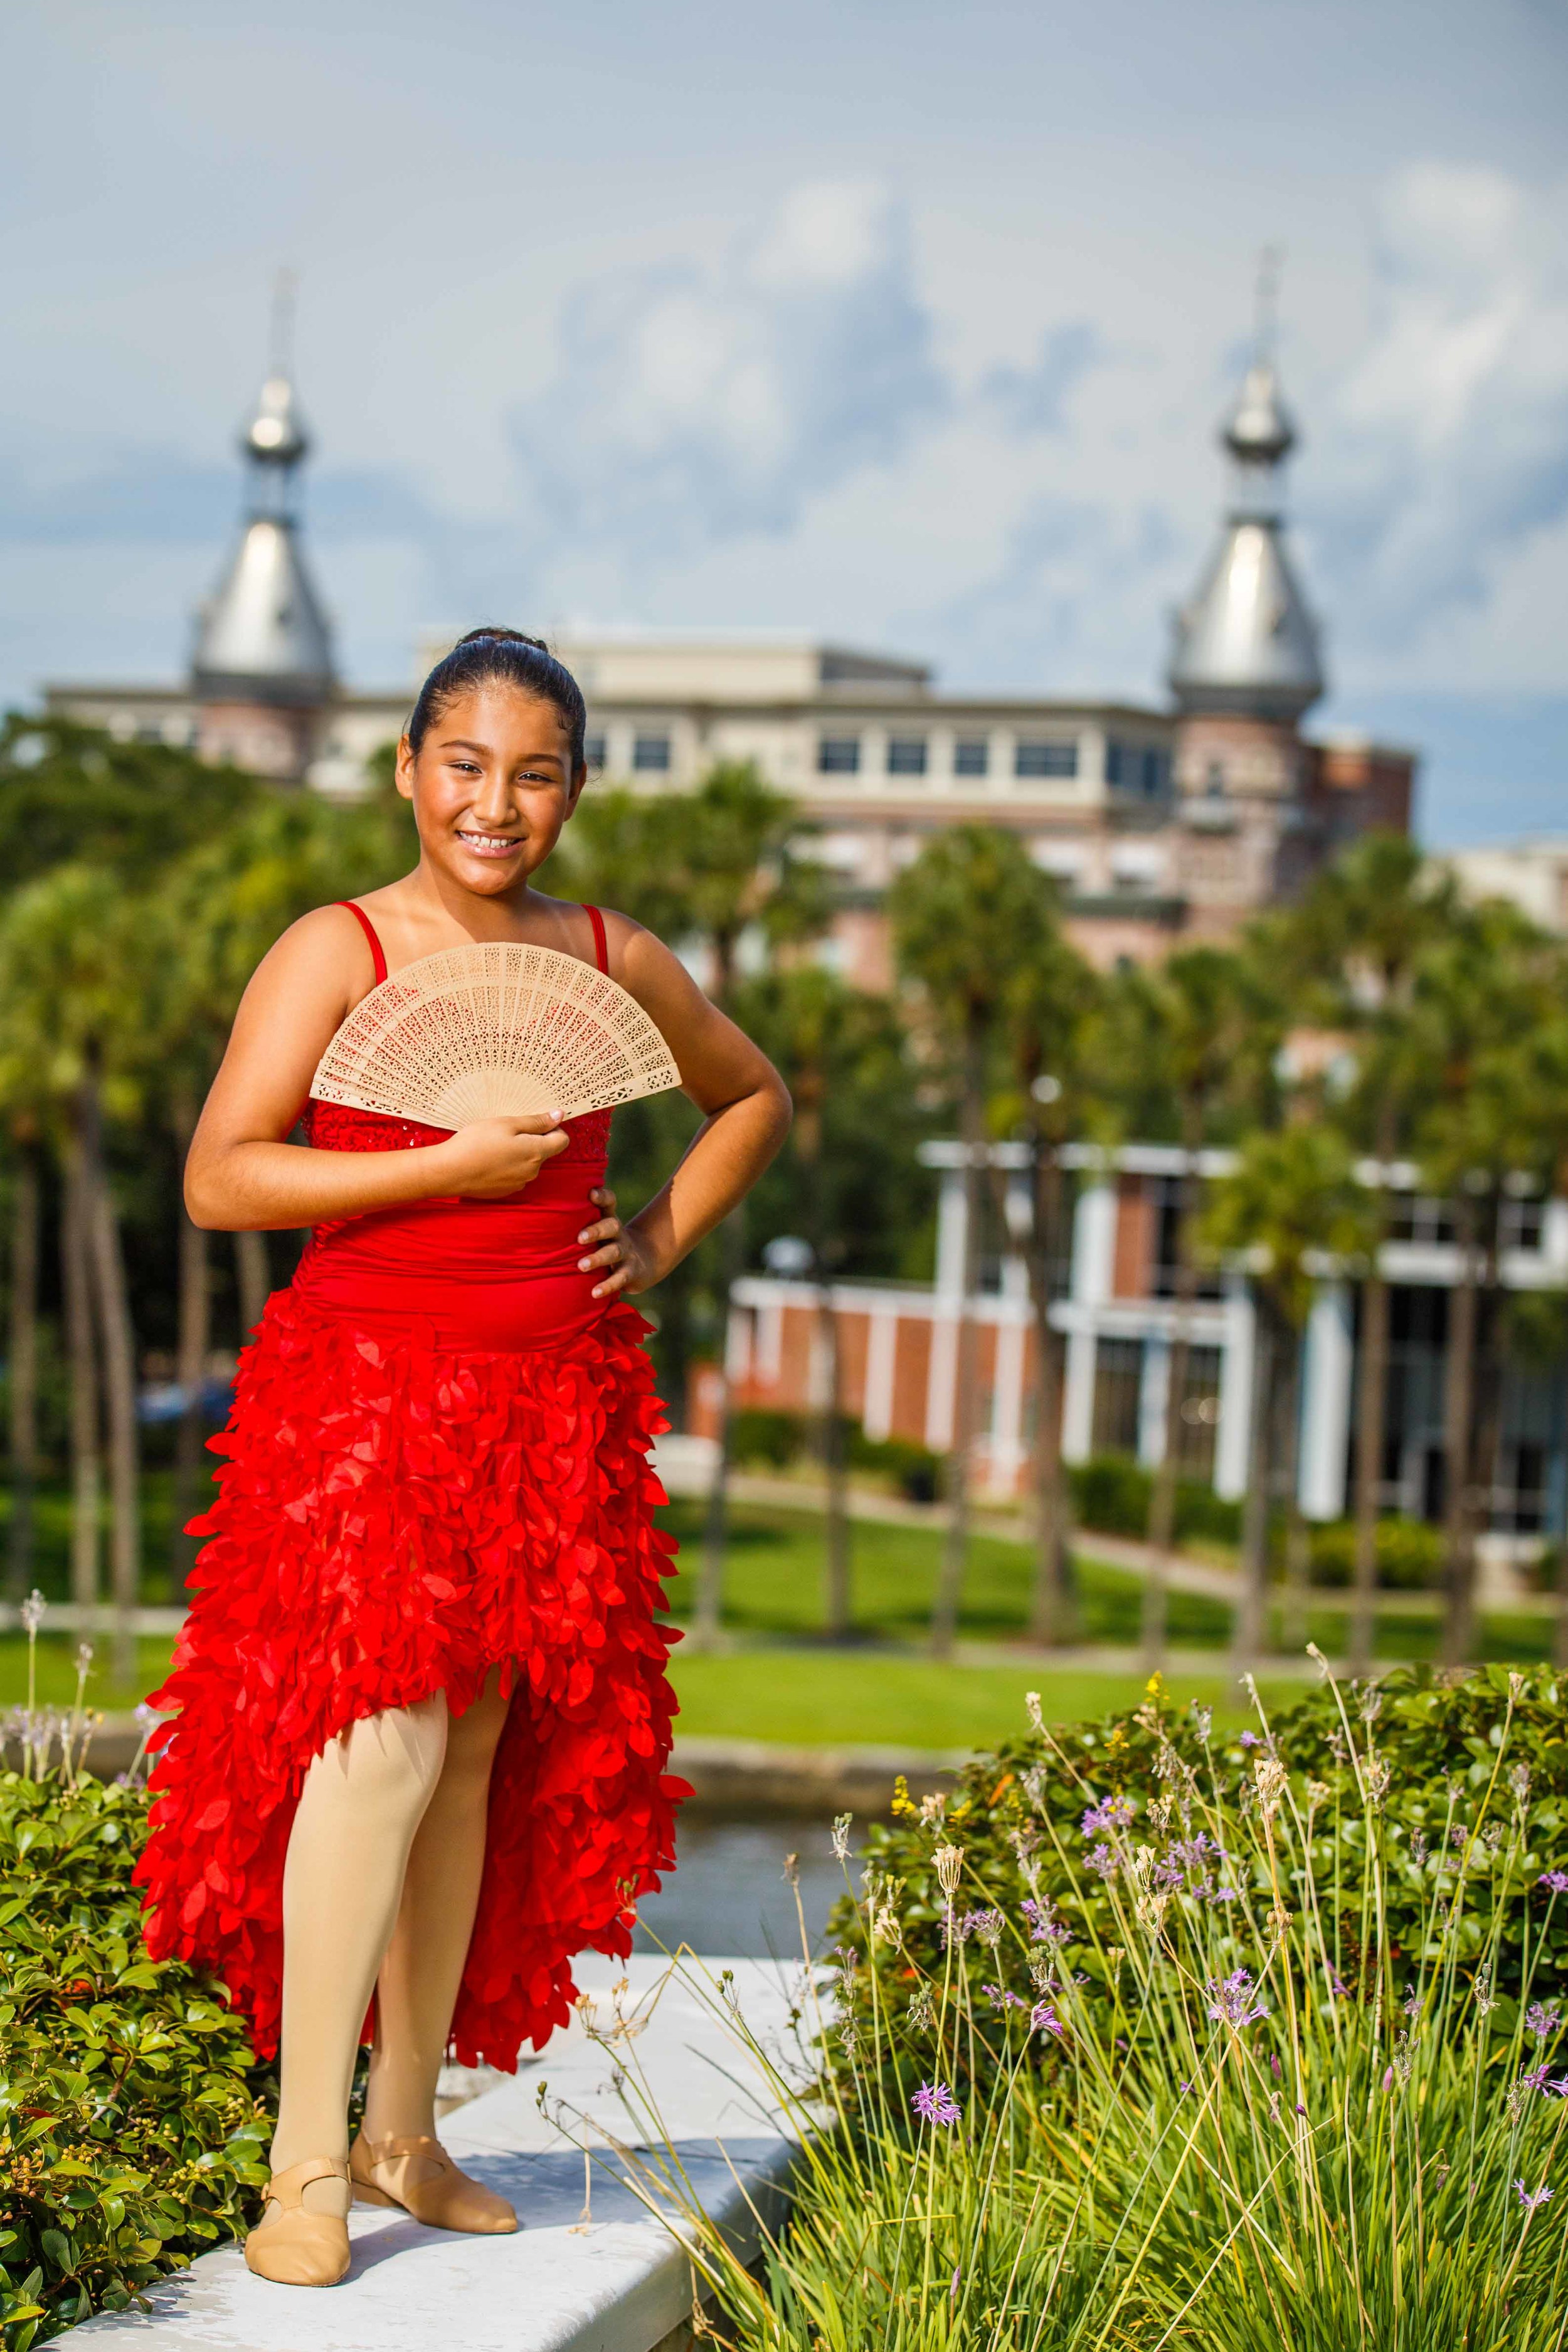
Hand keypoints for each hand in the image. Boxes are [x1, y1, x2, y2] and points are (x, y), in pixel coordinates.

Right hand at [433, 1112, 569, 1198]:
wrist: (449, 1172)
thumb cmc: (476, 1143)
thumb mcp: (507, 1124)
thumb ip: (536, 1122)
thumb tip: (559, 1116)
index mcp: (536, 1153)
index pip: (562, 1140)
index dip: (553, 1128)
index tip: (535, 1121)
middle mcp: (532, 1171)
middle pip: (544, 1151)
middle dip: (532, 1139)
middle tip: (508, 1130)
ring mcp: (519, 1183)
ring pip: (528, 1162)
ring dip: (519, 1152)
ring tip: (495, 1144)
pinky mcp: (505, 1190)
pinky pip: (515, 1173)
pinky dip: (507, 1164)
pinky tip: (489, 1158)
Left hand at [577, 1186, 661, 1298]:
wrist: (645, 1261)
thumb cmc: (609, 1243)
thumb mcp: (601, 1229)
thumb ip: (581, 1221)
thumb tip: (545, 1214)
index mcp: (609, 1220)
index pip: (609, 1203)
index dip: (602, 1197)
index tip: (591, 1193)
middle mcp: (618, 1234)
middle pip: (611, 1226)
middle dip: (596, 1231)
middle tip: (579, 1238)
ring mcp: (626, 1252)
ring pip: (613, 1252)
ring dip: (597, 1259)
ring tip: (581, 1266)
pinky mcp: (631, 1272)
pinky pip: (620, 1278)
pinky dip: (608, 1286)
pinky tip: (595, 1293)